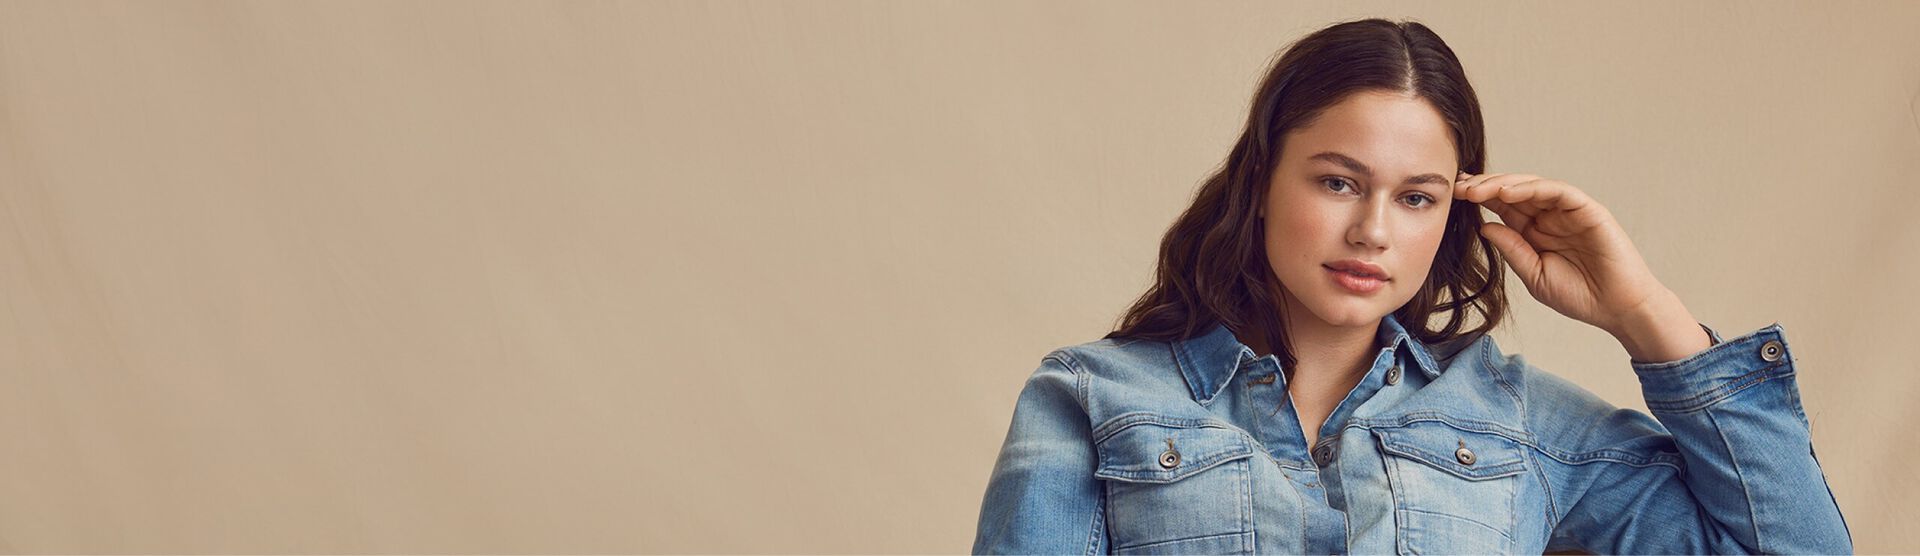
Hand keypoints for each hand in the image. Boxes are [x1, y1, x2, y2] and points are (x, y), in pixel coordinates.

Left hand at [1452, 172, 1707, 360]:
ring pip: (1533, 186)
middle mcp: (1550, 216)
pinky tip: (1508, 193)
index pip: (1502, 207)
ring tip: (1477, 188)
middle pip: (1513, 191)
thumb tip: (1483, 226)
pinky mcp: (1589, 211)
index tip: (1452, 196)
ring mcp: (1569, 212)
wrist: (1618, 310)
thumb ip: (1511, 249)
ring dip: (1503, 184)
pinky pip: (1559, 192)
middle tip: (1458, 186)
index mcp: (1534, 231)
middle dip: (1484, 186)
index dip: (1478, 198)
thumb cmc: (1580, 296)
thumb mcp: (1533, 275)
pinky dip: (1534, 188)